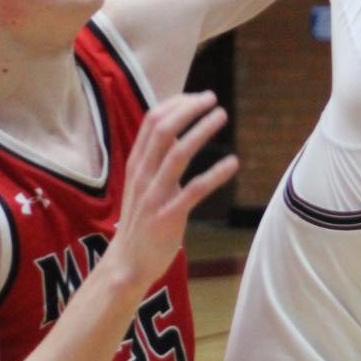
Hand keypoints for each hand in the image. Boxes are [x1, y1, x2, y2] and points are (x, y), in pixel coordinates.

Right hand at [110, 90, 238, 291]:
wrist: (127, 263)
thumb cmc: (141, 221)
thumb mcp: (143, 183)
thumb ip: (156, 159)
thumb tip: (175, 131)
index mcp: (136, 164)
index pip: (152, 122)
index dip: (177, 104)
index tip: (199, 96)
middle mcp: (142, 175)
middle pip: (162, 129)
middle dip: (188, 109)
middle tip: (212, 98)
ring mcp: (154, 195)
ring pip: (177, 154)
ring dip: (201, 131)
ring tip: (222, 115)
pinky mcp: (168, 217)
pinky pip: (193, 190)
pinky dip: (214, 174)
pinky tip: (233, 163)